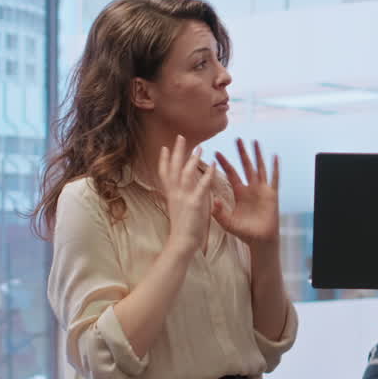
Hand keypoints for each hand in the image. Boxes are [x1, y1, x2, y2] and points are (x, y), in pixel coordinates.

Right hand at [156, 134, 215, 254]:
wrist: (181, 242)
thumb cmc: (181, 228)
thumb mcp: (176, 208)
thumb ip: (177, 196)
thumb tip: (178, 188)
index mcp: (170, 194)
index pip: (164, 173)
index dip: (164, 160)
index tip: (164, 147)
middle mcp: (174, 193)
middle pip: (173, 167)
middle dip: (176, 151)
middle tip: (180, 136)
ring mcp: (184, 197)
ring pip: (186, 173)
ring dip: (192, 159)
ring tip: (200, 147)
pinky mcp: (194, 203)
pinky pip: (202, 186)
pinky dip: (207, 175)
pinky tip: (213, 166)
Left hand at [212, 139, 280, 246]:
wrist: (261, 240)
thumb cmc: (245, 232)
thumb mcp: (228, 223)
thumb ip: (219, 213)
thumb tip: (213, 201)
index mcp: (239, 193)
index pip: (231, 174)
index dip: (224, 163)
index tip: (216, 152)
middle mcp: (251, 188)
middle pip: (245, 166)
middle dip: (241, 153)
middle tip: (237, 139)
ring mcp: (262, 190)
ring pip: (259, 168)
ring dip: (257, 155)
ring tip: (255, 142)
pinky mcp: (272, 195)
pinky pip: (274, 179)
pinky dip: (275, 168)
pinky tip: (274, 157)